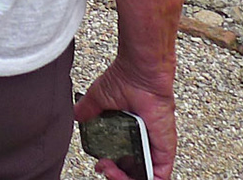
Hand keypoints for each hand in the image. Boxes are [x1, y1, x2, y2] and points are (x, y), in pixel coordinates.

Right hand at [75, 58, 176, 179]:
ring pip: (146, 176)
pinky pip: (159, 175)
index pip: (125, 159)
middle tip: (104, 167)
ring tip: (110, 171)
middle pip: (134, 170)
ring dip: (125, 178)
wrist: (140, 72)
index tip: (100, 163)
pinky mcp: (165, 149)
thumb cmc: (127, 79)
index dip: (113, 167)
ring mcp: (156, 146)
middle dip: (116, 175)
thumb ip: (88, 110)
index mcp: (132, 131)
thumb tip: (77, 116)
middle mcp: (146, 141)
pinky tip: (125, 176)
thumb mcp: (99, 98)